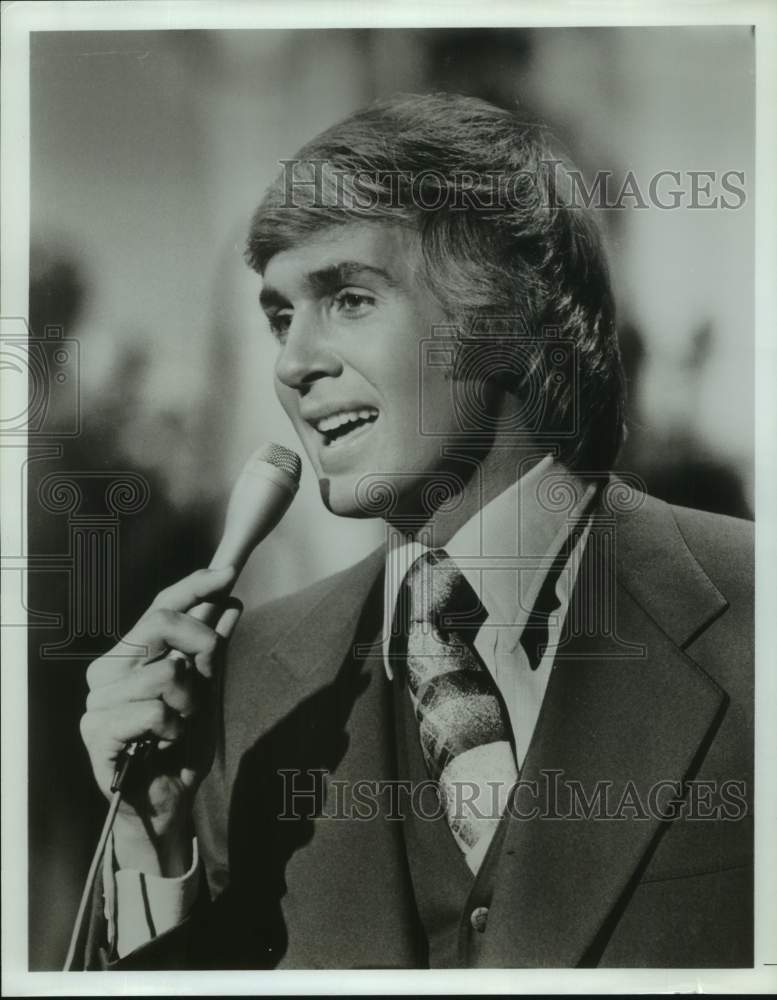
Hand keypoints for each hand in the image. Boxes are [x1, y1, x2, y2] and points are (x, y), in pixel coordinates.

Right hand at [80, 565, 241, 875]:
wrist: (167, 800)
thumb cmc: (182, 743)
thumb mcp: (207, 688)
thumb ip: (212, 647)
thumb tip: (231, 600)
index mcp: (130, 654)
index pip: (161, 604)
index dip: (195, 584)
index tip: (229, 573)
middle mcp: (107, 669)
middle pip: (161, 621)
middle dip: (199, 645)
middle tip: (203, 680)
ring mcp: (97, 699)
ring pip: (166, 671)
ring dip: (188, 703)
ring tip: (176, 727)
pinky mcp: (96, 730)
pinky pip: (155, 711)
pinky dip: (172, 729)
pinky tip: (160, 745)